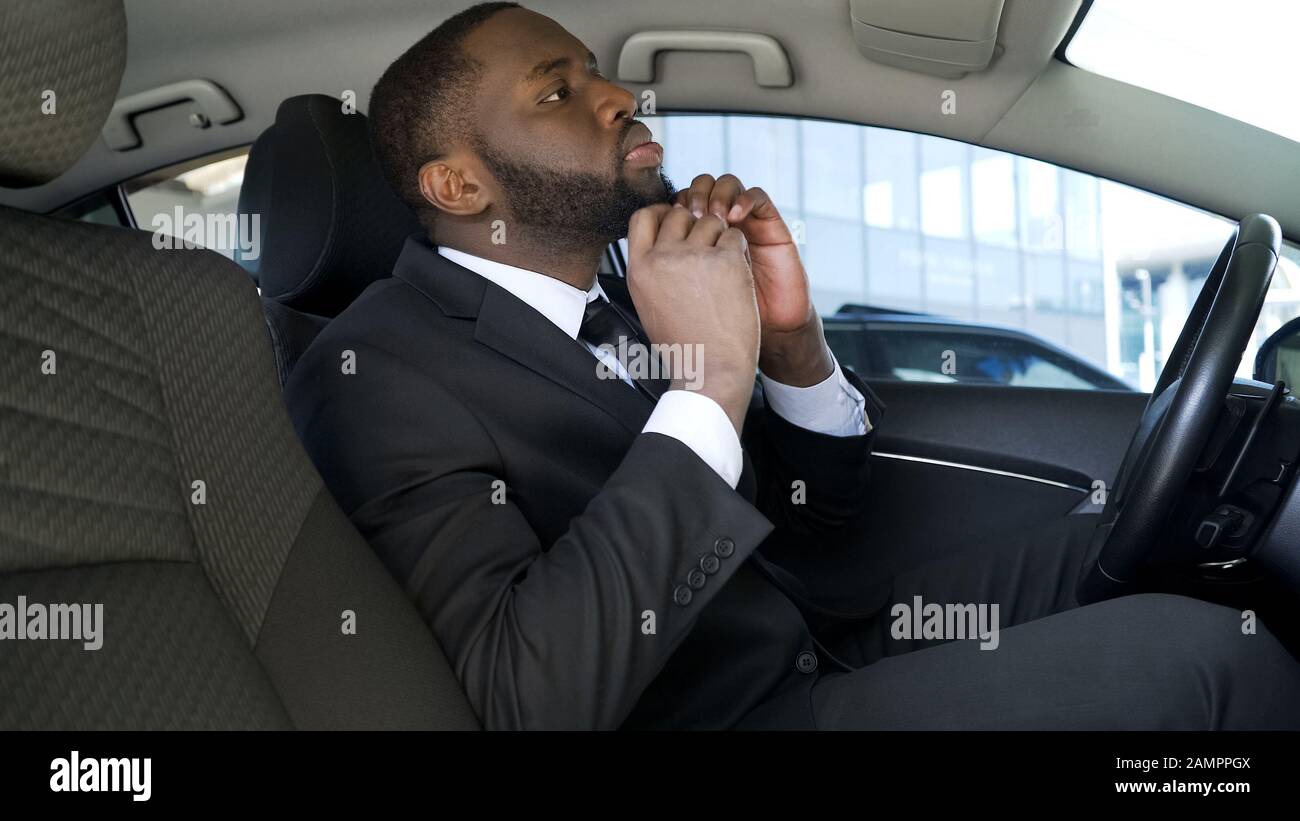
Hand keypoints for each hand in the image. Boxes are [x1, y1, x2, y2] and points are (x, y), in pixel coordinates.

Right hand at [626, 203, 758, 434]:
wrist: (711, 371)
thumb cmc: (685, 346)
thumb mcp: (649, 303)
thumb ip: (651, 268)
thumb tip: (662, 241)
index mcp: (639, 269)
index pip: (643, 216)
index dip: (662, 213)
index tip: (676, 223)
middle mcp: (662, 259)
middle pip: (678, 213)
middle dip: (695, 226)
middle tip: (705, 253)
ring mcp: (694, 257)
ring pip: (709, 221)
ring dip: (719, 238)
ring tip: (721, 271)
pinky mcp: (726, 261)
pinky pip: (734, 236)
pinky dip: (738, 250)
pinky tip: (735, 275)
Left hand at [675, 174, 831, 386]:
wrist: (750, 343)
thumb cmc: (715, 325)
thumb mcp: (680, 293)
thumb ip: (664, 267)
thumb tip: (639, 249)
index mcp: (691, 239)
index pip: (677, 202)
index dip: (671, 205)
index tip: (668, 219)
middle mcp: (716, 226)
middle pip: (699, 188)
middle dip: (694, 199)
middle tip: (694, 216)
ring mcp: (743, 223)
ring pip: (725, 184)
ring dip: (717, 195)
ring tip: (716, 216)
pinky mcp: (769, 224)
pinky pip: (756, 196)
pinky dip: (744, 200)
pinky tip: (736, 216)